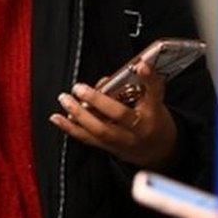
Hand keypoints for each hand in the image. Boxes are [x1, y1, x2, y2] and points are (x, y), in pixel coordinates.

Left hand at [49, 61, 176, 168]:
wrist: (159, 150)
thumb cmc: (154, 119)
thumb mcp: (153, 100)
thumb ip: (136, 87)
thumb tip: (106, 80)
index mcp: (153, 112)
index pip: (153, 93)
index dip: (148, 79)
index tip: (140, 66)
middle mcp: (138, 128)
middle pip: (119, 114)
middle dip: (97, 100)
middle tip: (80, 88)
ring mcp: (123, 140)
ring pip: (99, 129)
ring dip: (79, 114)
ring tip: (65, 100)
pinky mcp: (110, 148)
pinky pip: (88, 139)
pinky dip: (70, 128)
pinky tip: (57, 118)